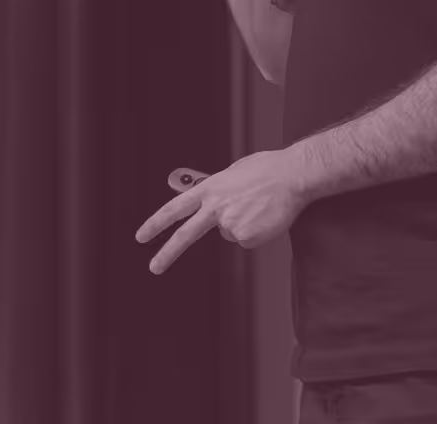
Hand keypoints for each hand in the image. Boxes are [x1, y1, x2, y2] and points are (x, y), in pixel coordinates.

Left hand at [135, 148, 309, 272]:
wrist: (293, 176)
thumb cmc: (269, 170)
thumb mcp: (236, 172)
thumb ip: (220, 188)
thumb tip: (214, 200)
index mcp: (211, 188)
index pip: (175, 208)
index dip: (156, 222)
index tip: (143, 234)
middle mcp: (216, 206)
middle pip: (186, 234)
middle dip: (167, 252)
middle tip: (154, 267)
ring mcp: (230, 223)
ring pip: (230, 233)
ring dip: (242, 223)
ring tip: (258, 207)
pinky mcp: (246, 236)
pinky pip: (247, 239)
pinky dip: (256, 231)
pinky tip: (264, 216)